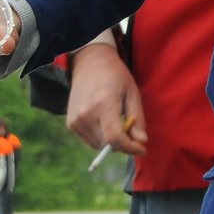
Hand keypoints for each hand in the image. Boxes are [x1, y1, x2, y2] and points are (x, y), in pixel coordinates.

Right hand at [65, 41, 147, 155]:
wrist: (90, 63)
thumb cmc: (116, 76)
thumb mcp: (132, 93)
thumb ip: (137, 118)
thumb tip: (141, 141)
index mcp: (103, 104)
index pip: (115, 138)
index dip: (130, 148)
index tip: (142, 149)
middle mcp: (86, 114)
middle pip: (107, 144)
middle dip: (123, 144)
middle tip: (133, 133)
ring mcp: (75, 120)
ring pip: (98, 145)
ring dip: (111, 141)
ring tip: (117, 122)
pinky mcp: (70, 123)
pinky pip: (89, 140)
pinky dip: (100, 137)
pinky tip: (105, 121)